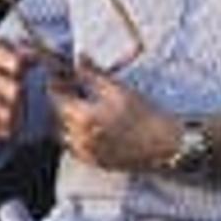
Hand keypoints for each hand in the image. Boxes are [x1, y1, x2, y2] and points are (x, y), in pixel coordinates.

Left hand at [46, 61, 178, 173]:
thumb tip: (80, 59)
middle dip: (65, 101)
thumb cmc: (146, 117)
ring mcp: (86, 152)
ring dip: (69, 120)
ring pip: (65, 132)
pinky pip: (77, 147)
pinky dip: (79, 136)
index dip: (57, 84)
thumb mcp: (119, 90)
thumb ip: (93, 74)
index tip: (61, 77)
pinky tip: (94, 127)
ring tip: (86, 109)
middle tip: (75, 89)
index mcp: (83, 117)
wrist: (164, 146)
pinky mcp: (95, 162)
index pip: (56, 98)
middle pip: (59, 115)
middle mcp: (80, 137)